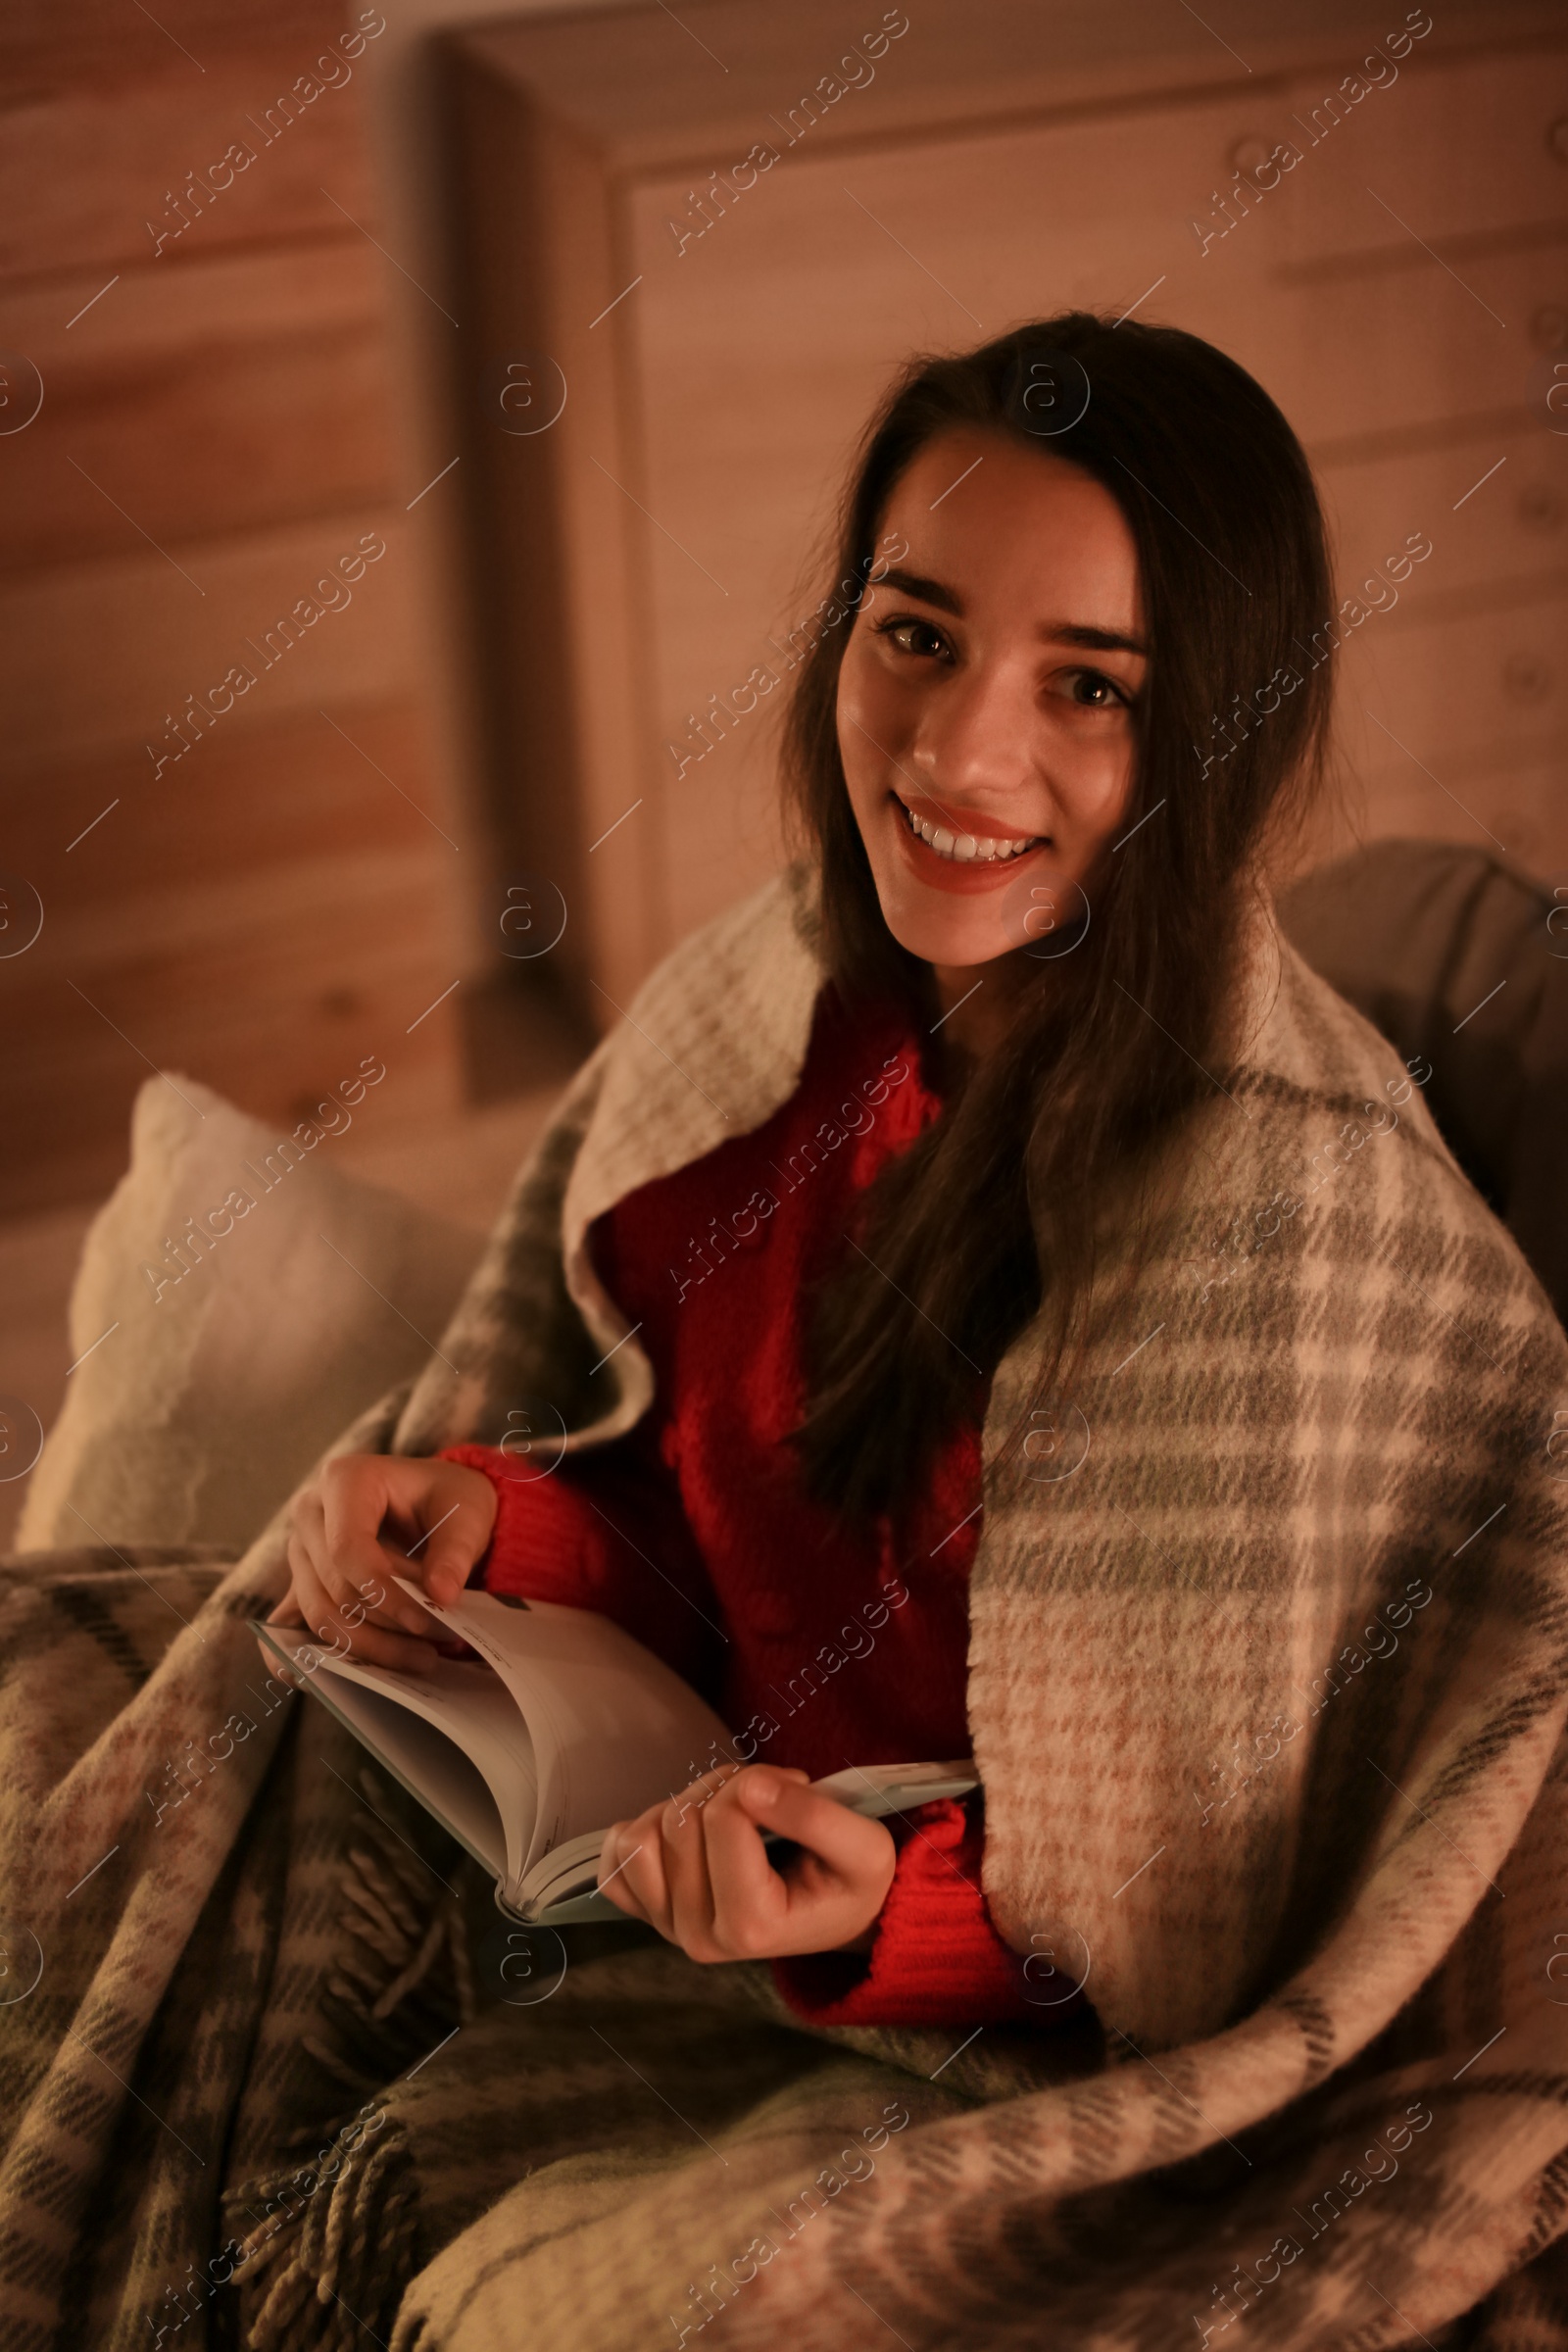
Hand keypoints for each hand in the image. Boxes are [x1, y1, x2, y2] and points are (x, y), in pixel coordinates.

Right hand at [259, 1453, 498, 1675]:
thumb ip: (455, 1552)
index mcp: (345, 1479)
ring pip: (319, 1613)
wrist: (437, 1503)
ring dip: (366, 1647)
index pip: (348, 1548)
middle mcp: (310, 1512)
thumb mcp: (466, 1513)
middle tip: (435, 1647)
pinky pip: (290, 1623)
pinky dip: (301, 1655)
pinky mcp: (302, 1581)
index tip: (427, 1623)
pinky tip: (320, 1681)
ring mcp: (301, 1549)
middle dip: (385, 1626)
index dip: (385, 1594)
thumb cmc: (449, 1500)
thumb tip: (441, 1596)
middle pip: (333, 1587)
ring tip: (419, 1660)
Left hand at [596, 1764, 896, 1961]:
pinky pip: (616, 1857)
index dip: (760, 1781)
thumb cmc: (850, 1880)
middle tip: (769, 1798)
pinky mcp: (650, 1912)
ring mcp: (669, 1927)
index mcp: (753, 1927)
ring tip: (732, 1813)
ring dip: (687, 1803)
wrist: (837, 1913)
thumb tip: (753, 1787)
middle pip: (682, 1820)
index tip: (796, 1788)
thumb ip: (816, 1817)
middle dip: (726, 1787)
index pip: (725, 1817)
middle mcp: (702, 1937)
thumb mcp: (866, 1847)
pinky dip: (646, 1827)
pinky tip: (691, 1830)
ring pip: (642, 1835)